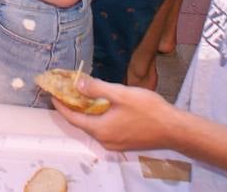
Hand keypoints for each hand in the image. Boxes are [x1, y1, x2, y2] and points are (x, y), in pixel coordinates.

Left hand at [49, 76, 180, 150]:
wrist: (175, 129)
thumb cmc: (149, 110)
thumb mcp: (120, 94)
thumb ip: (96, 89)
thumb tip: (77, 83)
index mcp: (100, 129)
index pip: (72, 118)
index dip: (61, 105)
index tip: (52, 94)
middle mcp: (105, 140)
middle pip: (82, 123)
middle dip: (72, 107)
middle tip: (66, 92)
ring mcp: (115, 143)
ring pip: (94, 126)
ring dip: (86, 112)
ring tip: (81, 96)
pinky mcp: (125, 142)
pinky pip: (104, 129)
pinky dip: (98, 117)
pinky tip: (101, 106)